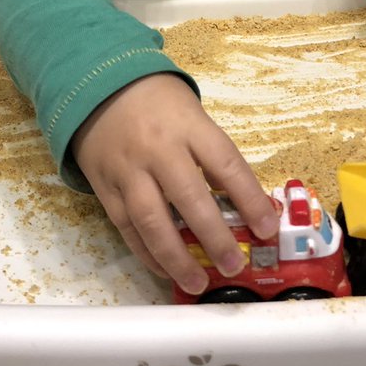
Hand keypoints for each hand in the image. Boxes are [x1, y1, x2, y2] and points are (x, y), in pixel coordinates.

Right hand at [70, 72, 279, 294]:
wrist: (98, 83)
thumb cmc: (158, 101)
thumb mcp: (193, 114)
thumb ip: (213, 155)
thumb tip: (243, 202)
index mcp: (188, 126)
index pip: (225, 164)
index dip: (249, 199)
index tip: (267, 228)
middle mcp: (158, 149)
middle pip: (189, 198)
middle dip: (214, 237)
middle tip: (234, 265)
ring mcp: (128, 169)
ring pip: (151, 219)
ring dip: (176, 257)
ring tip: (197, 282)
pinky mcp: (105, 186)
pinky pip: (126, 226)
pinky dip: (145, 252)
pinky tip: (164, 269)